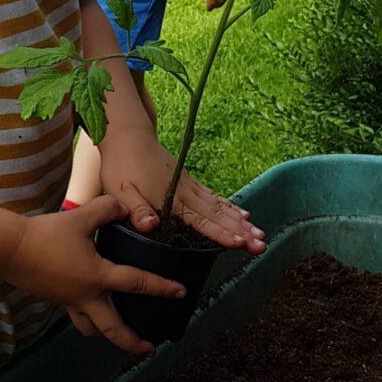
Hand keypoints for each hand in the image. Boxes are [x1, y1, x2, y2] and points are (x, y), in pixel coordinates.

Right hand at [0, 194, 187, 356]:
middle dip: (132, 342)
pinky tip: (91, 310)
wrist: (10, 250)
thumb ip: (107, 209)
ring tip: (118, 336)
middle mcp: (86, 296)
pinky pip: (76, 316)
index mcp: (98, 277)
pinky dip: (88, 320)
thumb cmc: (47, 234)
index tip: (181, 294)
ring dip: (107, 335)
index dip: (162, 287)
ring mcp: (69, 302)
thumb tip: (126, 208)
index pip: (137, 283)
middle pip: (113, 329)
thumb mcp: (81, 217)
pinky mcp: (55, 300)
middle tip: (148, 350)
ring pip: (92, 328)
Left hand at [98, 124, 265, 252]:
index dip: (220, 233)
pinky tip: (243, 215)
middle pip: (218, 215)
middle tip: (261, 246)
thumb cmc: (121, 165)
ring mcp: (189, 186)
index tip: (240, 243)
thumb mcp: (120, 190)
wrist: (127, 136)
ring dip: (241, 222)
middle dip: (241, 232)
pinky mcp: (189, 182)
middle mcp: (185, 193)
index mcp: (170, 199)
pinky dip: (230, 207)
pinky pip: (214, 197)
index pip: (200, 221)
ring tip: (260, 235)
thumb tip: (151, 227)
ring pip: (220, 207)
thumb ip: (136, 209)